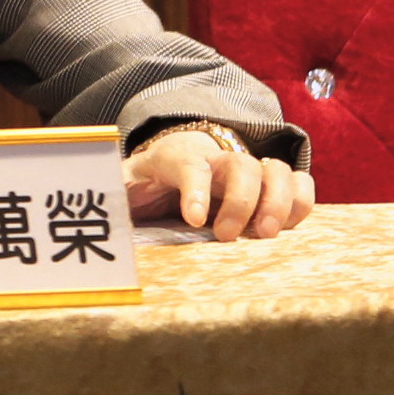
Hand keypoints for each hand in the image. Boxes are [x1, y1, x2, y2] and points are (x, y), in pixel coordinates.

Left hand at [125, 126, 313, 241]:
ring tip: (266, 236)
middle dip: (242, 202)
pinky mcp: (270, 185)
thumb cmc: (144, 183)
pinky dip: (301, 203)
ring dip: (279, 203)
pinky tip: (287, 228)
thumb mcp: (119, 186)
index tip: (196, 221)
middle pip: (241, 165)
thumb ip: (109, 192)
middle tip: (228, 237)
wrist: (172, 168)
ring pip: (276, 170)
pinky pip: (299, 182)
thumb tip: (92, 199)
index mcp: (175, 157)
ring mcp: (248, 169)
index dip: (196, 190)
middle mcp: (217, 159)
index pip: (190, 165)